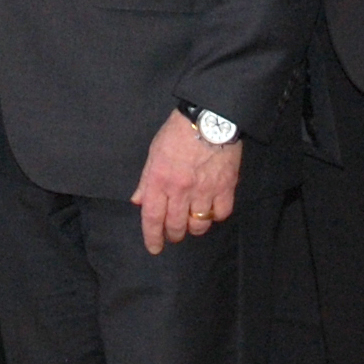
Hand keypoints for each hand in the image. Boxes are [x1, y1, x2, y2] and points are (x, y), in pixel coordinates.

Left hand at [132, 111, 240, 253]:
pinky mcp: (225, 186)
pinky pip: (221, 213)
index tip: (154, 248)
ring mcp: (204, 189)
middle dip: (173, 235)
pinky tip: (212, 209)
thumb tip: (138, 201)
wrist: (210, 116)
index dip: (152, 237)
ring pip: (198, 224)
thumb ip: (146, 180)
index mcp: (159, 180)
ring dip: (194, 227)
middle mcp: (180, 189)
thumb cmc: (178, 131)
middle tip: (174, 234)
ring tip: (192, 221)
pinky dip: (216, 216)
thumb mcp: (154, 152)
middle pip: (176, 226)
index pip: (152, 217)